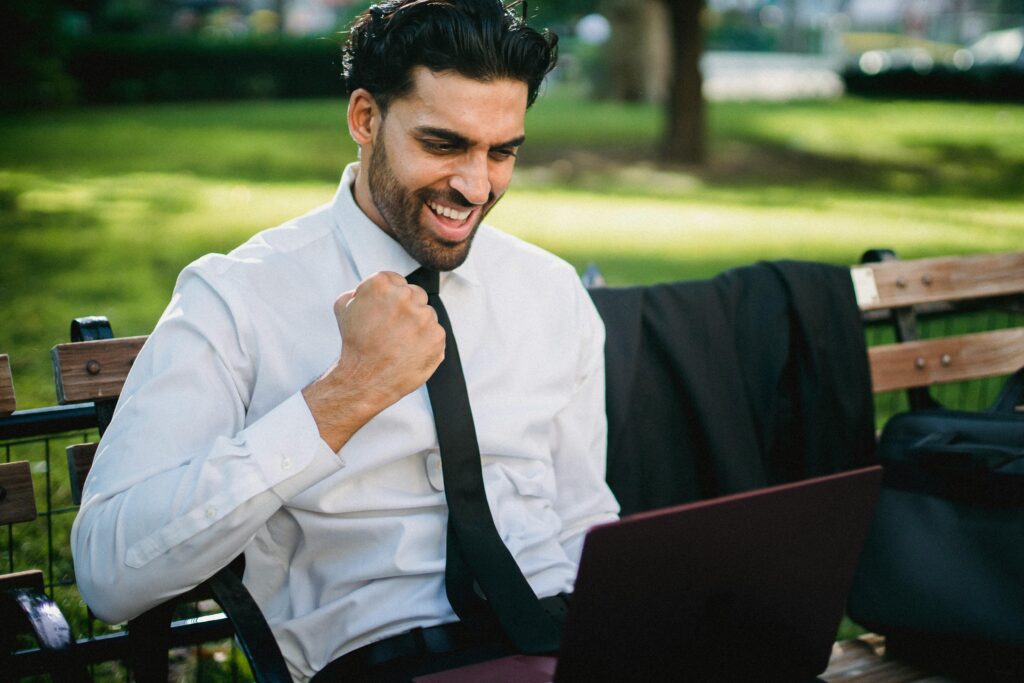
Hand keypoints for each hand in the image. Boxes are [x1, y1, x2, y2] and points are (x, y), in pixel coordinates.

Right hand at [303, 272, 444, 450]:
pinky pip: (436, 333)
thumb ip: (356, 292)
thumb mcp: (343, 309)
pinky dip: (426, 342)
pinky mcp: (437, 336)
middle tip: (393, 329)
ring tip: (399, 343)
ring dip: (417, 325)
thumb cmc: (354, 344)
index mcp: (381, 285)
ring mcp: (423, 316)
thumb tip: (365, 290)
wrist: (365, 378)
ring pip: (427, 313)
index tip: (386, 311)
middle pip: (414, 293)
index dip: (389, 297)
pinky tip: (410, 351)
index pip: (395, 280)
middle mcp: (404, 297)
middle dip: (406, 309)